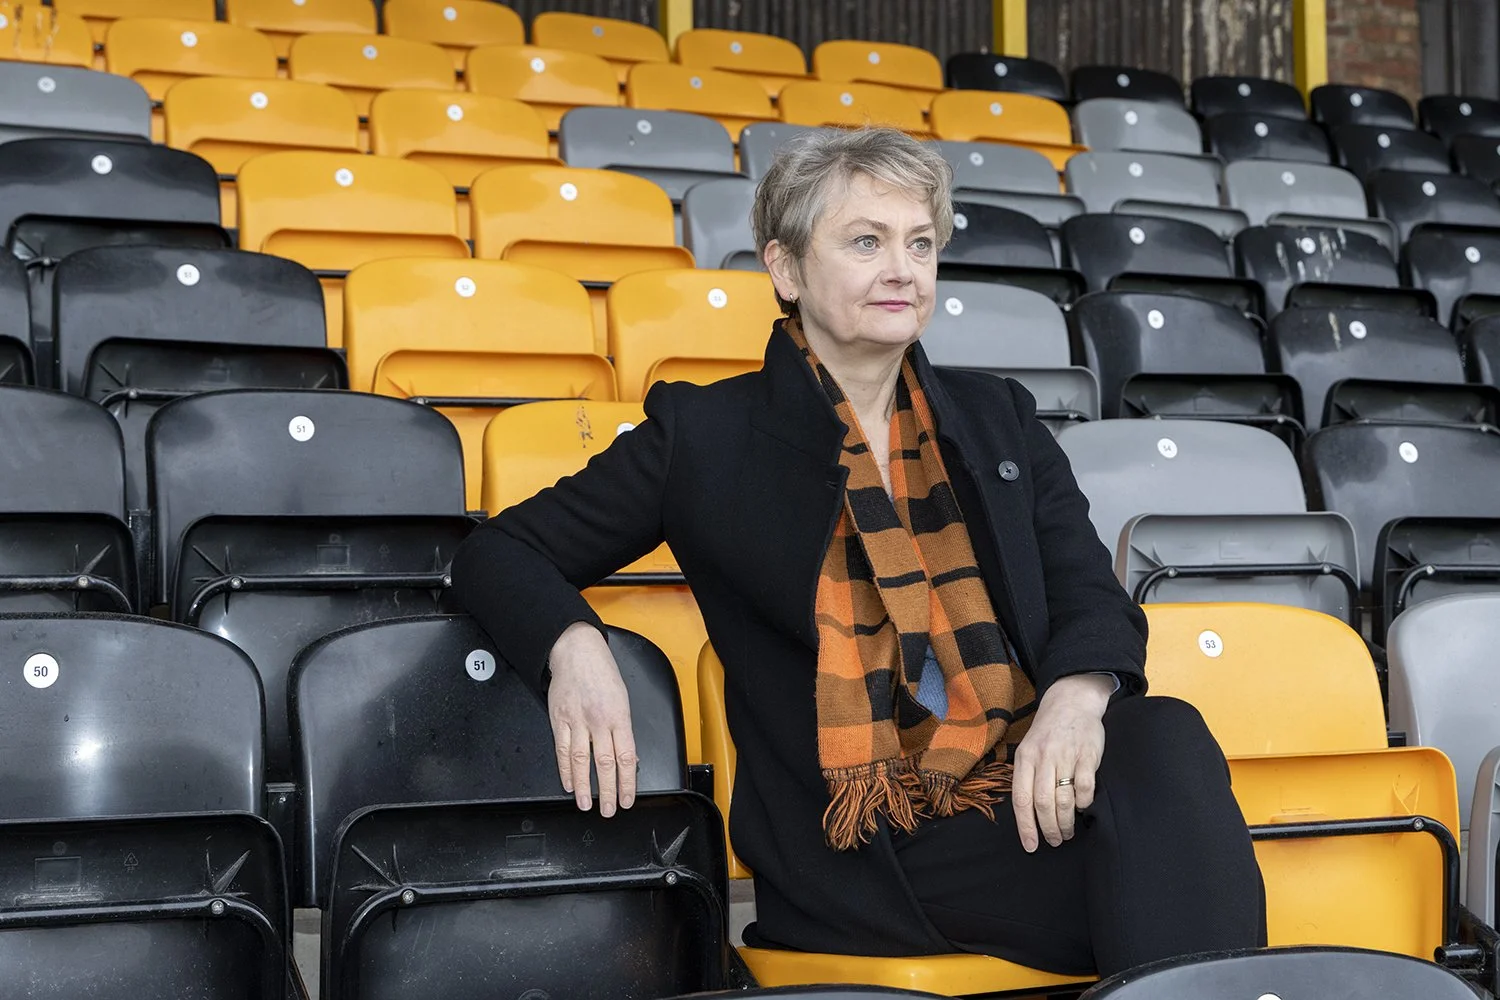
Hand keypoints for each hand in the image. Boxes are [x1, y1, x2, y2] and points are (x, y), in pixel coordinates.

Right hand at [546, 622, 637, 816]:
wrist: (576, 651)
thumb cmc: (602, 673)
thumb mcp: (623, 698)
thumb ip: (625, 729)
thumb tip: (630, 757)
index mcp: (619, 716)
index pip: (626, 757)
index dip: (627, 782)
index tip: (628, 798)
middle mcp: (599, 721)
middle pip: (605, 763)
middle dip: (608, 791)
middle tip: (609, 810)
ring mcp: (577, 721)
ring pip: (581, 761)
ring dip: (585, 787)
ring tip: (587, 804)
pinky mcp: (559, 720)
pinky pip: (562, 750)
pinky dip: (565, 770)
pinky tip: (569, 784)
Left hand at [1011, 673, 1111, 851]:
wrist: (1071, 702)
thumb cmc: (1048, 733)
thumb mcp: (1029, 749)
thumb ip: (1026, 777)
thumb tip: (1026, 814)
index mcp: (1025, 758)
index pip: (1021, 799)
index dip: (1026, 826)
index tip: (1031, 846)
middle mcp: (1043, 758)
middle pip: (1043, 803)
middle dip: (1048, 828)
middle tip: (1055, 841)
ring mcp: (1066, 756)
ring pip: (1064, 799)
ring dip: (1066, 822)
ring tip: (1068, 832)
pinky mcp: (1087, 755)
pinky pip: (1085, 787)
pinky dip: (1084, 803)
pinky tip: (1082, 807)